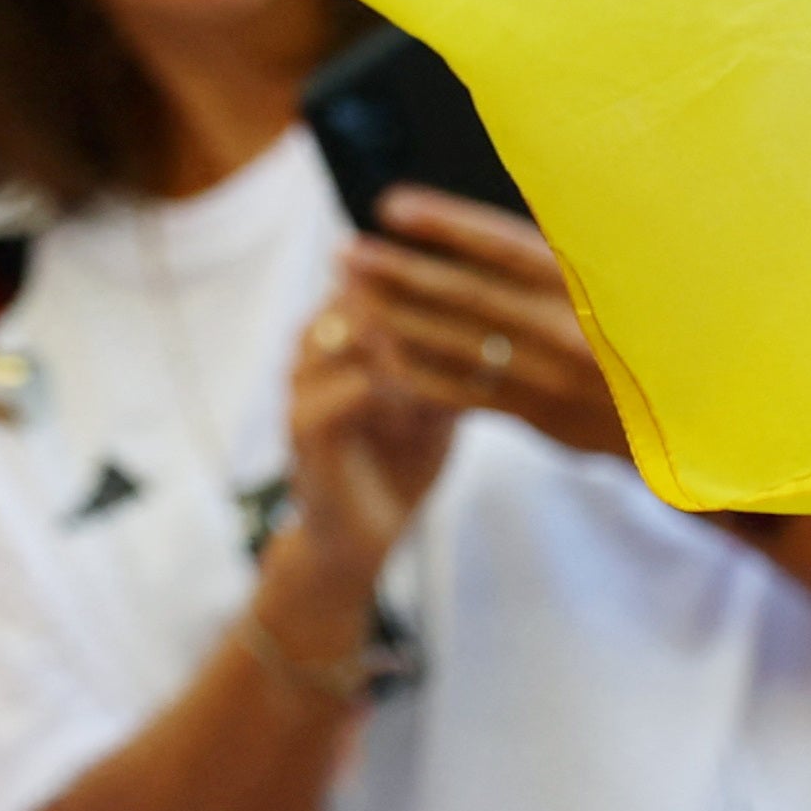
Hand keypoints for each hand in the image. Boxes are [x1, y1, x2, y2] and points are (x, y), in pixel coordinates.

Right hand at [279, 281, 465, 585]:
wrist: (359, 536)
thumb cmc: (399, 460)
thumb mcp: (434, 400)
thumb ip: (450, 359)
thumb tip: (508, 319)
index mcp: (339, 330)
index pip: (378, 274)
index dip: (429, 276)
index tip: (491, 287)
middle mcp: (312, 346)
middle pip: (360, 292)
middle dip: (420, 303)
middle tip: (482, 319)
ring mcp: (302, 384)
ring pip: (352, 332)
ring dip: (409, 344)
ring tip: (460, 361)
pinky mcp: (305, 427)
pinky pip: (352, 391)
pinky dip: (397, 392)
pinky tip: (434, 405)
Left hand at [346, 192, 630, 462]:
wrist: (704, 415)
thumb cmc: (657, 317)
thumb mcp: (635, 268)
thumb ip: (573, 234)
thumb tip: (511, 181)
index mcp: (594, 285)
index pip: (506, 247)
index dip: (446, 224)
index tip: (391, 204)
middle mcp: (572, 333)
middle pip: (469, 298)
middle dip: (400, 272)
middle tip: (345, 249)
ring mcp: (555, 380)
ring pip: (459, 347)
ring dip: (397, 319)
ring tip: (349, 292)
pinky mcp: (543, 417)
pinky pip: (467, 394)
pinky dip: (418, 373)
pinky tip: (378, 350)